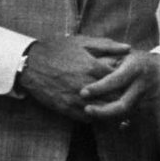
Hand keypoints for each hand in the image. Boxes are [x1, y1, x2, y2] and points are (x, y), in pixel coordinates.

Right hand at [17, 35, 131, 121]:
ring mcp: (75, 98)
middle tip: (129, 97)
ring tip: (117, 108)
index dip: (127, 82)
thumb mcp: (81, 42)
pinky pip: (87, 118)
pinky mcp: (65, 108)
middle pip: (114, 97)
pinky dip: (95, 117)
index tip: (130, 82)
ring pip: (102, 111)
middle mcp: (86, 84)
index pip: (120, 79)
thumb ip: (106, 45)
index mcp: (92, 67)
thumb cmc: (56, 49)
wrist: (29, 64)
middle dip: (122, 98)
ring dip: (110, 110)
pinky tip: (99, 112)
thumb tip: (128, 48)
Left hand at [79, 50, 159, 123]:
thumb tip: (88, 66)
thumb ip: (108, 59)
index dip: (98, 88)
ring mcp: (149, 99)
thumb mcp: (125, 54)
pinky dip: (119, 121)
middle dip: (103, 110)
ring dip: (108, 117)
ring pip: (127, 114)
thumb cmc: (138, 60)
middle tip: (86, 109)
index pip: (115, 80)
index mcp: (136, 68)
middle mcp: (144, 85)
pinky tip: (106, 120)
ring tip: (92, 114)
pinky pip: (134, 119)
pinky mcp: (153, 109)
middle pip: (123, 104)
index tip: (82, 92)